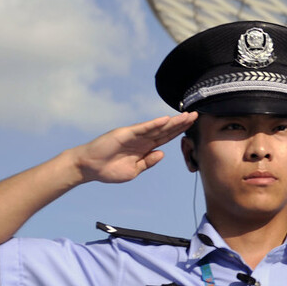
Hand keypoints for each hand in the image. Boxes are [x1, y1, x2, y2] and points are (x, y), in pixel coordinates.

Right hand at [72, 112, 196, 183]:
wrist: (89, 167)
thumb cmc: (109, 169)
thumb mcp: (134, 170)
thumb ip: (148, 162)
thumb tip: (162, 153)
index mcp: (145, 147)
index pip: (166, 137)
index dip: (180, 131)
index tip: (193, 126)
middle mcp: (142, 139)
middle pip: (166, 130)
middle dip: (181, 123)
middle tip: (197, 115)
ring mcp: (134, 135)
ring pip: (157, 127)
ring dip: (172, 122)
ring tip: (187, 116)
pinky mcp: (125, 133)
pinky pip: (142, 128)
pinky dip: (154, 124)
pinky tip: (165, 120)